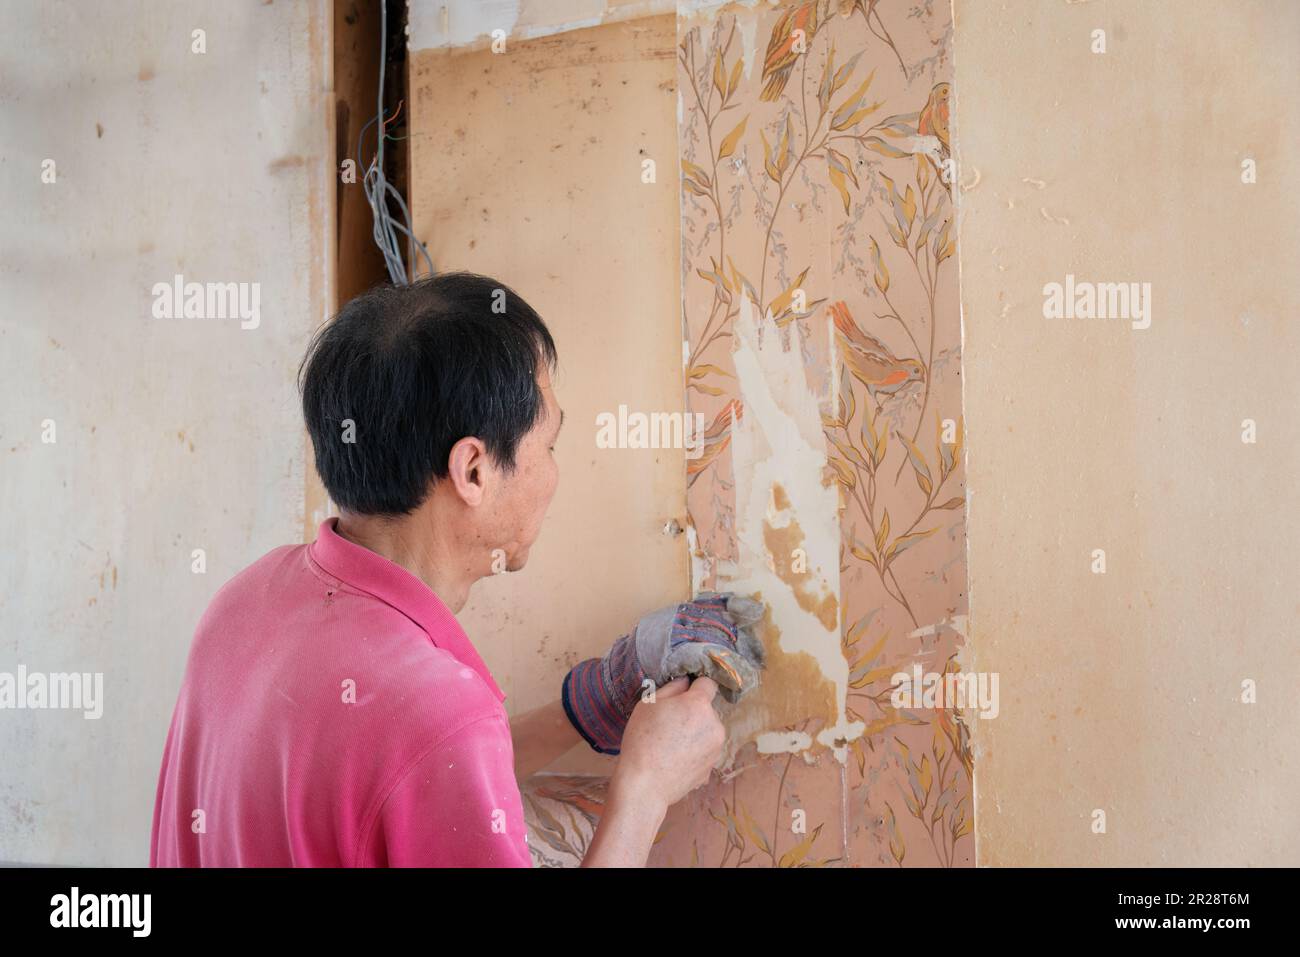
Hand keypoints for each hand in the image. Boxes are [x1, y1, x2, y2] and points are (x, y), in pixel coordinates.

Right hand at [561, 592, 764, 753]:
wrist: (644, 785)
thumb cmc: (642, 741)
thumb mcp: (649, 704)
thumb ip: (673, 687)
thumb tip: (686, 681)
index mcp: (699, 704)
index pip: (708, 682)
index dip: (696, 685)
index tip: (685, 692)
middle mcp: (714, 724)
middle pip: (707, 709)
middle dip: (693, 712)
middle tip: (669, 723)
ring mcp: (716, 748)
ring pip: (707, 730)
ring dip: (695, 732)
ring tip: (670, 744)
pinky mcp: (712, 767)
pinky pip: (704, 751)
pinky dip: (694, 752)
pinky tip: (674, 759)